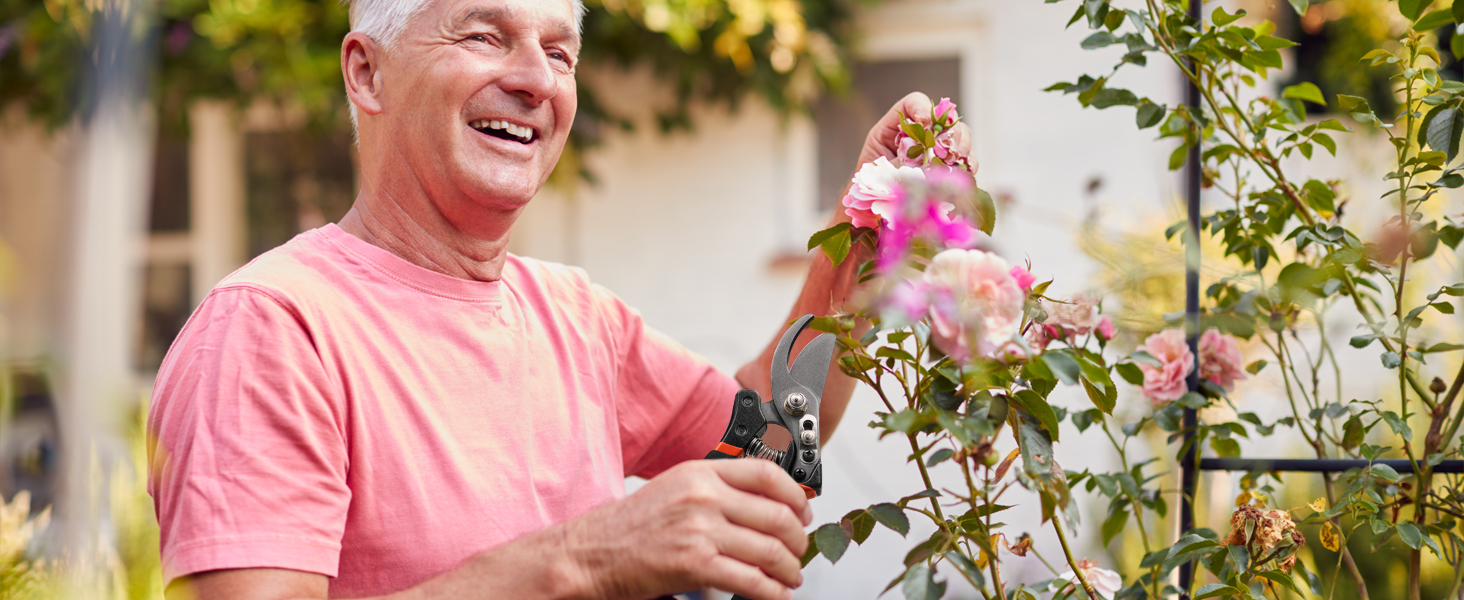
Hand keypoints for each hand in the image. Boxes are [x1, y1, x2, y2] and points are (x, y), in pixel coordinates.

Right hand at [564, 459, 812, 599]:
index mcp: (701, 472)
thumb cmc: (631, 526)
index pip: (767, 474)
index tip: (804, 512)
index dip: (796, 495)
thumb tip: (765, 503)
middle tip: (799, 551)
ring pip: (769, 549)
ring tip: (790, 577)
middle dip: (798, 539)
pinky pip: (751, 580)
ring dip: (789, 569)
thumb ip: (717, 489)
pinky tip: (775, 595)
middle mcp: (703, 497)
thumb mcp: (676, 488)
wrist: (591, 553)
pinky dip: (772, 592)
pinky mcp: (695, 565)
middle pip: (776, 514)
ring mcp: (700, 530)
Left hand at [855, 91, 974, 172]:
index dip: (922, 108)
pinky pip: (967, 161)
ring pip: (961, 135)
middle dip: (949, 130)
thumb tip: (924, 160)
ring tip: (954, 159)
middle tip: (946, 147)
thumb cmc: (873, 183)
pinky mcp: (949, 166)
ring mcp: (937, 148)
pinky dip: (968, 165)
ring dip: (961, 146)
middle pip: (946, 117)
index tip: (924, 123)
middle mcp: (921, 132)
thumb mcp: (879, 167)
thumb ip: (899, 160)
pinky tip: (963, 172)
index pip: (914, 103)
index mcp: (897, 125)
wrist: (876, 204)